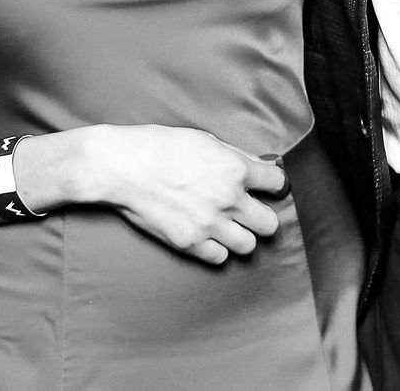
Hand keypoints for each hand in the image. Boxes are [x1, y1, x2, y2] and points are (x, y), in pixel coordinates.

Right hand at [46, 125, 285, 264]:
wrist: (121, 167)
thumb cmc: (159, 147)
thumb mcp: (205, 140)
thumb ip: (236, 157)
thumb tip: (259, 166)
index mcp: (235, 169)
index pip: (277, 184)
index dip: (273, 185)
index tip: (267, 187)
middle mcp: (228, 199)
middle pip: (269, 224)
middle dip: (262, 217)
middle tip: (250, 212)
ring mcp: (209, 225)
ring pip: (248, 246)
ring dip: (241, 237)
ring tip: (228, 227)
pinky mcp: (189, 243)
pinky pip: (219, 258)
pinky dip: (216, 249)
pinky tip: (208, 237)